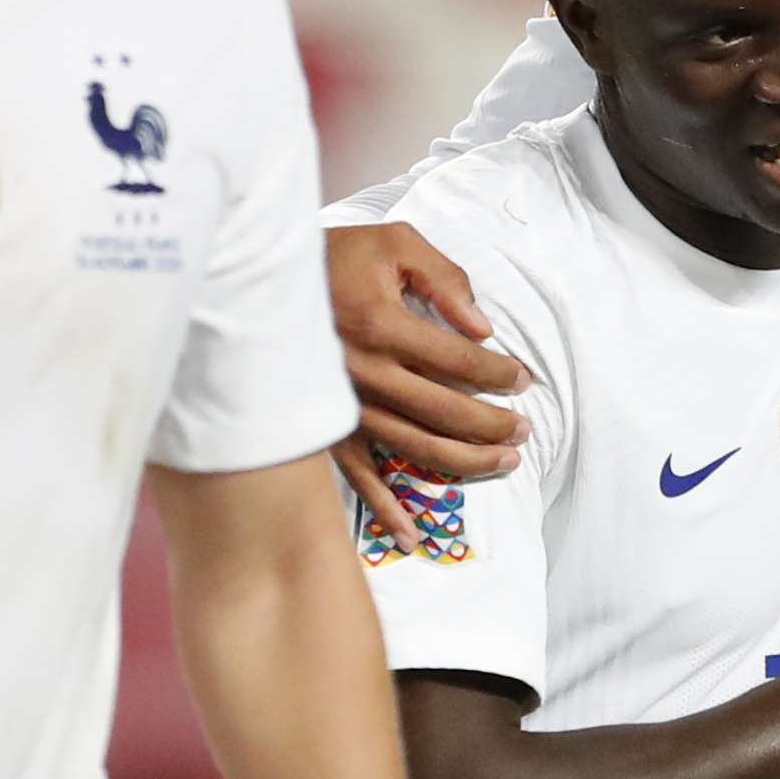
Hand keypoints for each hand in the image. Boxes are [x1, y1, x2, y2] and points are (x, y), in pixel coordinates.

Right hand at [327, 223, 528, 552]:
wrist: (256, 280)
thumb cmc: (333, 256)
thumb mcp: (393, 243)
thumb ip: (445, 279)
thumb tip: (483, 327)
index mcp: (383, 326)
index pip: (462, 360)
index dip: (501, 373)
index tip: (522, 379)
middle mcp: (363, 373)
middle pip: (447, 412)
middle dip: (494, 424)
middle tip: (523, 429)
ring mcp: (341, 406)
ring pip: (415, 447)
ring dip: (464, 462)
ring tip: (503, 462)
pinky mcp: (320, 427)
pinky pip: (356, 475)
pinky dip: (384, 508)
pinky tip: (412, 535)